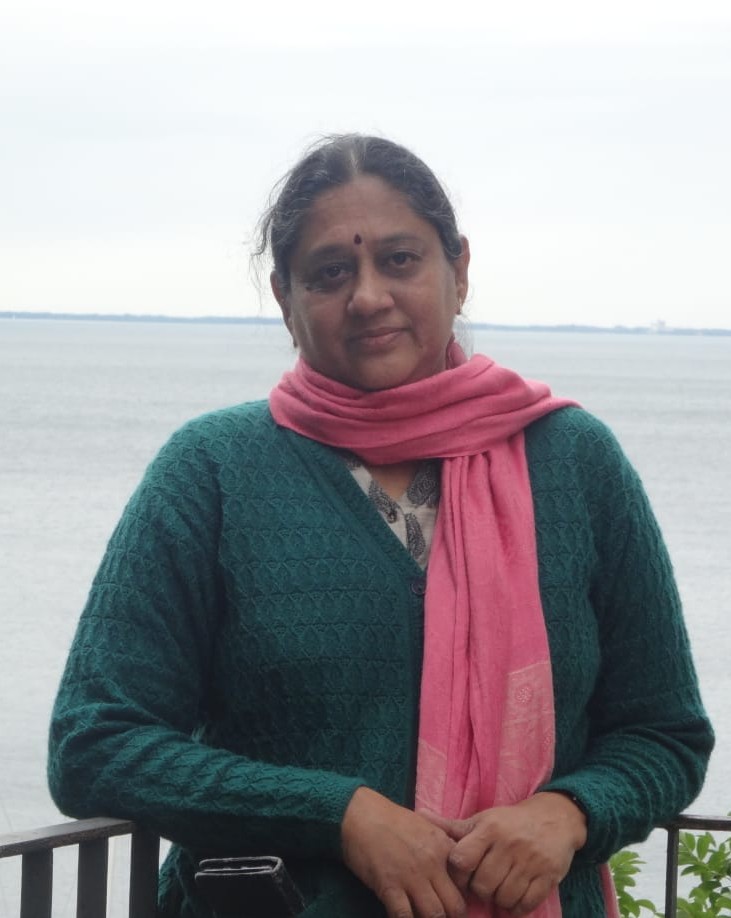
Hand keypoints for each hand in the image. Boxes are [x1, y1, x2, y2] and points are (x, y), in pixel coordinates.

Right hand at [341, 786, 466, 917]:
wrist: (360, 814)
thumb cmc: (391, 819)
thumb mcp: (425, 825)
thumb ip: (443, 844)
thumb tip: (457, 862)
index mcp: (443, 847)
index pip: (467, 881)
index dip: (463, 895)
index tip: (455, 901)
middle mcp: (432, 864)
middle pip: (455, 906)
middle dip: (453, 916)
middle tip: (444, 916)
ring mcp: (411, 877)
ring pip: (435, 915)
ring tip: (425, 917)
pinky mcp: (389, 887)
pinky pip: (404, 917)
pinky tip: (404, 917)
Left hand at [421, 792, 586, 915]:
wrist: (554, 818)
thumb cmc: (509, 822)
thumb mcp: (481, 820)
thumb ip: (451, 826)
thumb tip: (419, 815)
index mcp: (490, 828)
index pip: (462, 860)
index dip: (459, 872)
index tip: (465, 871)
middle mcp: (509, 844)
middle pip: (482, 885)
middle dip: (480, 889)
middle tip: (484, 882)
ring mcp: (530, 862)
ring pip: (503, 898)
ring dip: (498, 899)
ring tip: (499, 887)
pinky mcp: (547, 876)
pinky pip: (525, 905)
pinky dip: (517, 907)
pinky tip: (515, 895)